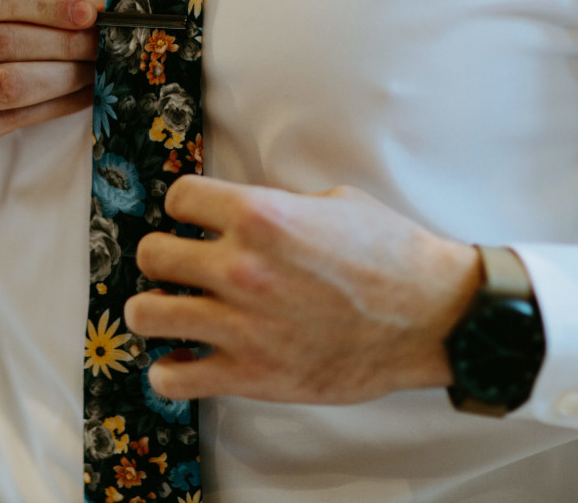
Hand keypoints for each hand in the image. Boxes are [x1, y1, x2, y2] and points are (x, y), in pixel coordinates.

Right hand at [0, 0, 97, 191]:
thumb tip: (80, 11)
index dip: (42, 4)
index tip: (87, 12)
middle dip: (61, 41)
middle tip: (100, 42)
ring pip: (7, 83)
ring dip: (63, 76)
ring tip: (94, 69)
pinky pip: (7, 119)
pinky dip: (51, 107)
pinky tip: (78, 98)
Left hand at [123, 176, 480, 404]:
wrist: (433, 317)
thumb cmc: (392, 257)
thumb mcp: (333, 203)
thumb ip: (279, 206)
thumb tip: (247, 211)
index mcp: (260, 216)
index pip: (178, 198)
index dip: (186, 208)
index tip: (195, 220)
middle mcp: (240, 267)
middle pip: (151, 254)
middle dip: (163, 258)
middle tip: (182, 267)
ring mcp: (241, 324)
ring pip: (145, 314)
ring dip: (153, 310)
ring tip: (172, 311)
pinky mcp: (250, 374)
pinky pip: (172, 378)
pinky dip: (169, 371)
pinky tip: (185, 359)